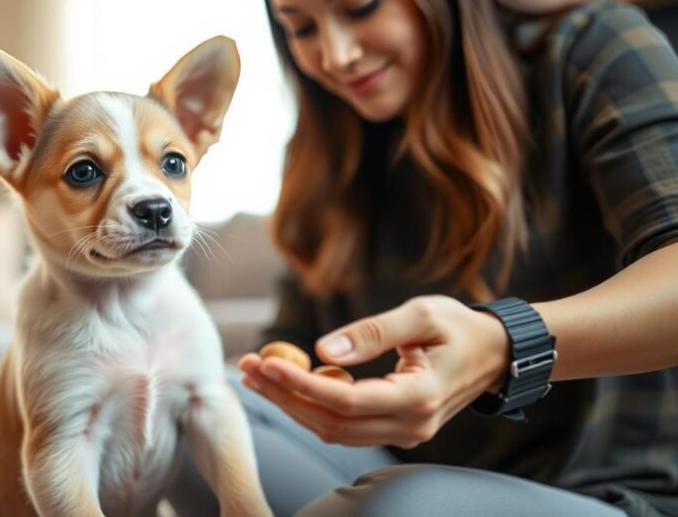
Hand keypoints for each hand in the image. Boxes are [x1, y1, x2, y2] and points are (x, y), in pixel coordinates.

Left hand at [238, 296, 509, 447]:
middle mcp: (411, 425)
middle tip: (247, 367)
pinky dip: (312, 407)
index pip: (346, 400)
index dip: (300, 385)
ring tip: (257, 374)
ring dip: (292, 404)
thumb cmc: (462, 327)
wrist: (499, 353)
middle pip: (332, 422)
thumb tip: (322, 347)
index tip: (265, 363)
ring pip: (335, 430)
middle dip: (284, 397)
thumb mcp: (421, 314)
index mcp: (419, 396)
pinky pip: (346, 426)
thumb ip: (373, 332)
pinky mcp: (396, 429)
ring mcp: (405, 433)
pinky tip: (288, 383)